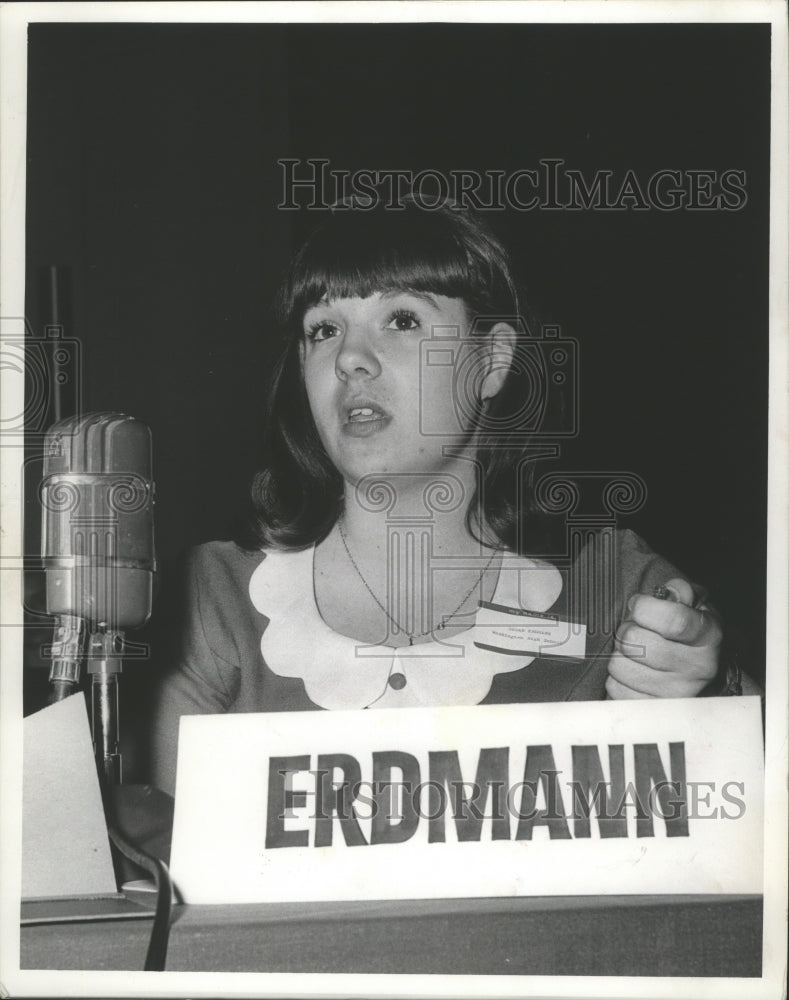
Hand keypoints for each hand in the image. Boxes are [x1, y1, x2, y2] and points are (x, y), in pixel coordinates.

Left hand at [606, 577, 721, 698]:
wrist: (703, 673)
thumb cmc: (689, 634)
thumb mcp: (693, 606)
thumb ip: (681, 592)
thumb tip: (670, 591)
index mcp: (708, 636)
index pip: (673, 621)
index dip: (645, 608)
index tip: (639, 604)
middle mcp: (697, 668)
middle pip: (636, 642)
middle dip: (627, 629)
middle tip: (635, 630)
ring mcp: (676, 693)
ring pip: (620, 665)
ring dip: (619, 654)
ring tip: (635, 652)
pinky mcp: (654, 710)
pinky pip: (614, 688)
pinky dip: (616, 677)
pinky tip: (632, 671)